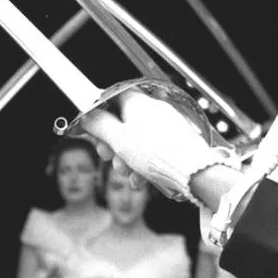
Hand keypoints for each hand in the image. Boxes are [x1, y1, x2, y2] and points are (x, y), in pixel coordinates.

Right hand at [80, 86, 223, 204]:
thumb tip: (87, 116)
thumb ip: (99, 126)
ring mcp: (166, 124)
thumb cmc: (154, 153)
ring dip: (128, 159)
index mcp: (137, 102)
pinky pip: (153, 149)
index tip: (93, 131)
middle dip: (113, 145)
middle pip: (124, 123)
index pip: (112, 98)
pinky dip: (144, 163)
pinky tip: (142, 178)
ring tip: (128, 175)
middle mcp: (153, 108)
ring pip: (137, 140)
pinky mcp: (176, 140)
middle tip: (108, 158)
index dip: (99, 115)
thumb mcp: (118, 140)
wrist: (191, 169)